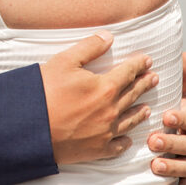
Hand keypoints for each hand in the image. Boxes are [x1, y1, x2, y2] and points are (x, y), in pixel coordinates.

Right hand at [40, 31, 157, 164]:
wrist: (31, 127)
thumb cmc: (44, 91)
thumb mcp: (64, 61)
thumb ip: (89, 47)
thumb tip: (108, 37)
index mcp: (104, 87)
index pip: (128, 72)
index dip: (139, 65)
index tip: (148, 61)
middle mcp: (110, 110)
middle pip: (132, 94)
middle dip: (144, 85)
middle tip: (154, 79)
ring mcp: (105, 132)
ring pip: (129, 121)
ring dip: (140, 112)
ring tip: (147, 108)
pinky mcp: (97, 149)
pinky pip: (117, 146)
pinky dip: (125, 142)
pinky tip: (127, 139)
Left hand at [148, 52, 185, 183]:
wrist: (182, 145)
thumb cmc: (177, 116)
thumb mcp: (181, 98)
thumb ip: (183, 79)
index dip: (180, 118)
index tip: (166, 115)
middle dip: (171, 143)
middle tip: (152, 140)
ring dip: (171, 165)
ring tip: (155, 164)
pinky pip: (185, 180)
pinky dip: (177, 180)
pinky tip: (160, 177)